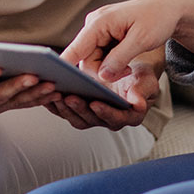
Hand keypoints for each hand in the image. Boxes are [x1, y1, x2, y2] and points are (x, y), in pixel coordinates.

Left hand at [45, 57, 160, 130]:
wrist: (129, 73)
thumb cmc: (139, 78)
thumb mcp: (146, 81)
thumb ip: (142, 92)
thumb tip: (139, 103)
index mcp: (127, 116)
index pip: (115, 118)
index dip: (105, 112)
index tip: (95, 103)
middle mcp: (108, 119)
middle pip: (91, 119)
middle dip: (79, 109)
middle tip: (69, 97)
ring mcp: (93, 116)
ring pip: (76, 117)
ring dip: (65, 108)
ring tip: (56, 94)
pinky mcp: (80, 110)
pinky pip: (66, 111)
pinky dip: (55, 105)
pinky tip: (47, 93)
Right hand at [61, 0, 193, 82]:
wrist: (167, 8)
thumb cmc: (157, 19)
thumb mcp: (141, 40)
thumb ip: (119, 59)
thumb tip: (102, 77)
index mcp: (99, 22)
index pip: (76, 48)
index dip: (65, 66)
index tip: (59, 82)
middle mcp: (94, 24)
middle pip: (85, 59)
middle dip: (102, 72)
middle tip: (126, 71)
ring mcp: (97, 29)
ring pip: (92, 60)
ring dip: (108, 69)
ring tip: (128, 66)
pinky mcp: (102, 35)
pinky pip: (99, 56)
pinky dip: (110, 64)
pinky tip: (125, 63)